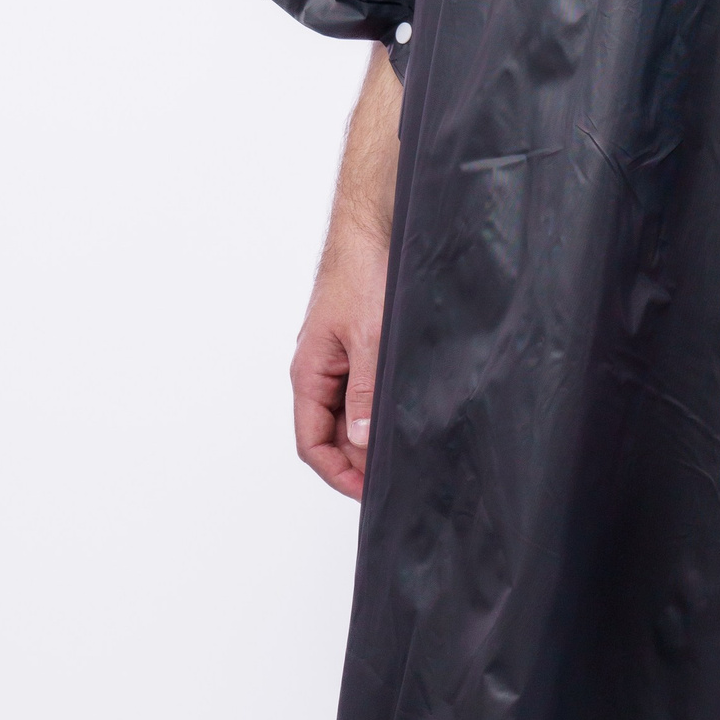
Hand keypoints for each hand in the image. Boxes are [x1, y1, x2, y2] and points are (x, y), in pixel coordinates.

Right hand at [292, 223, 387, 499]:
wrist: (373, 227)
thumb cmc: (360, 272)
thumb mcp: (368, 338)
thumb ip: (365, 392)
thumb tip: (364, 441)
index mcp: (309, 374)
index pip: (312, 444)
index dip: (339, 474)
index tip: (371, 491)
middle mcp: (321, 371)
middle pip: (333, 434)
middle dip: (361, 459)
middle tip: (400, 473)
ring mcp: (341, 358)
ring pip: (353, 412)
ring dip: (375, 433)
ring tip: (408, 447)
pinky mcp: (361, 345)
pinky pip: (367, 388)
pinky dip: (384, 405)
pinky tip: (409, 410)